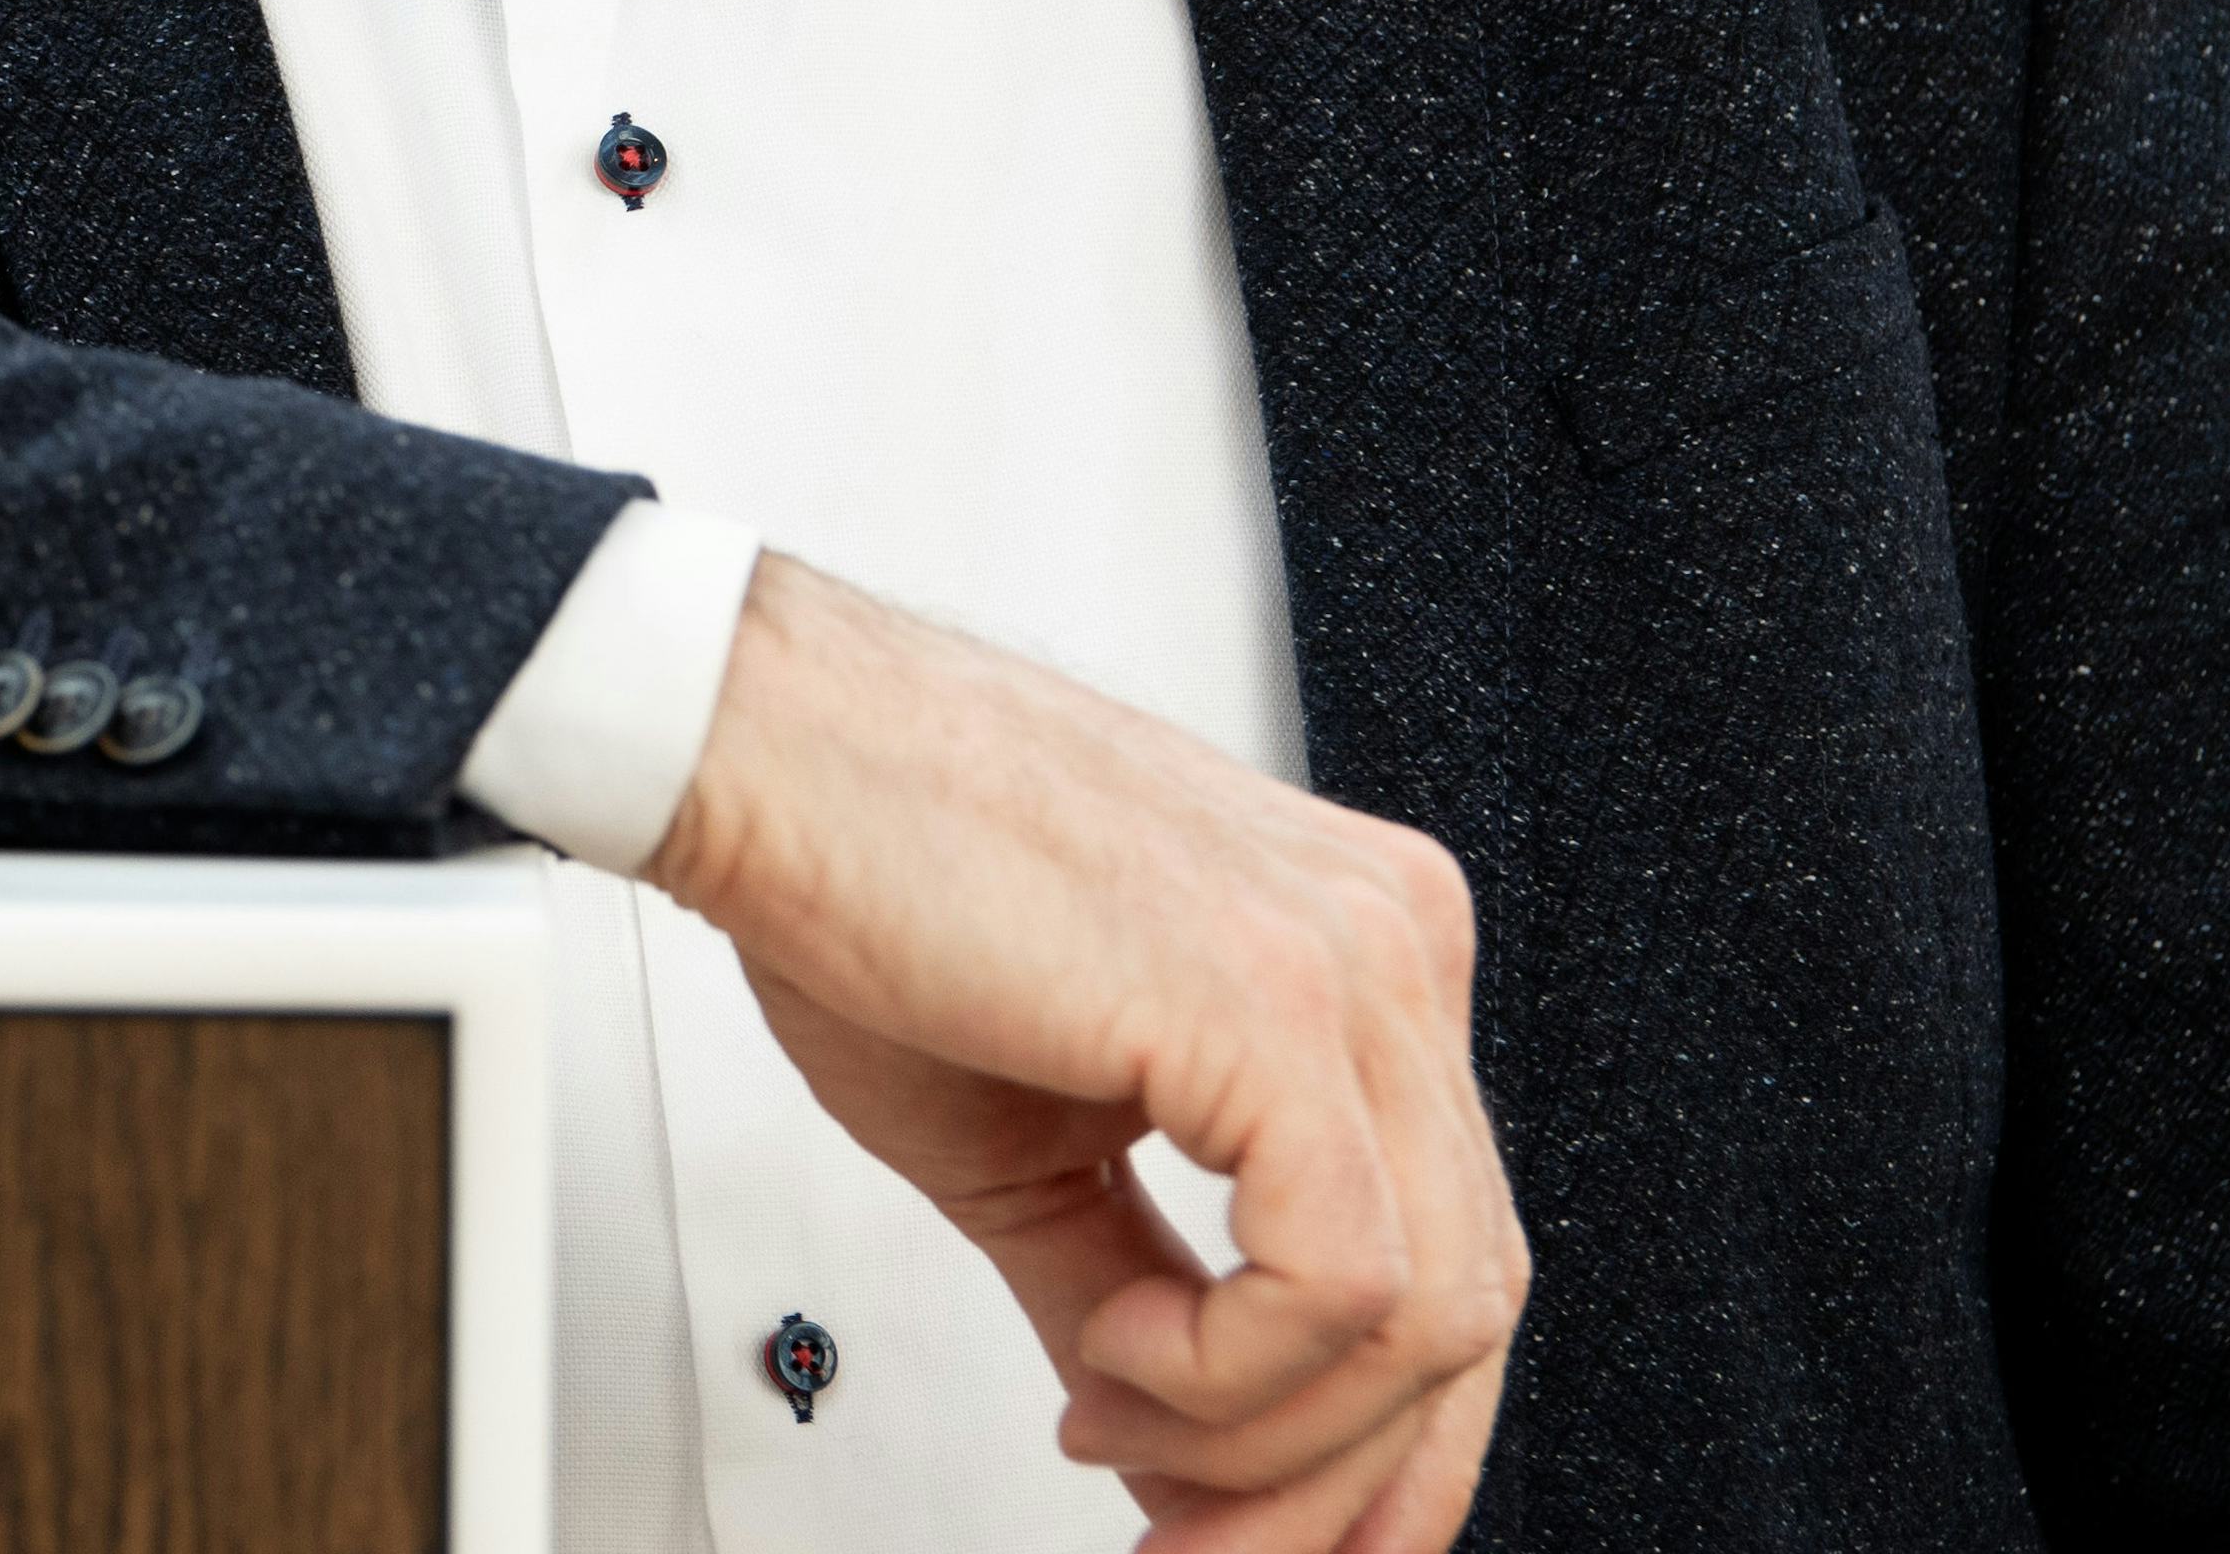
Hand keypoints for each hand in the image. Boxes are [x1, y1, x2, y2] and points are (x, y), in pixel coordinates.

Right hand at [641, 553, 1519, 1551]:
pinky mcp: (1283, 1001)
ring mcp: (1358, 962)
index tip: (1244, 1526)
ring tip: (1111, 1419)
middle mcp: (1393, 945)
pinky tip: (1118, 1353)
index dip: (1371, 1444)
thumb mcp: (1037, 1147)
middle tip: (1191, 1550)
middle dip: (1330, 1485)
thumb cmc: (871, 888)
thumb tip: (1187, 1458)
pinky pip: (1346, 1283)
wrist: (761, 754)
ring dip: (1261, 1440)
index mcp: (1363, 961)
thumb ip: (1140, 1295)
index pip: (1453, 1256)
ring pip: (1428, 1319)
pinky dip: (1231, 1372)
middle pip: (1468, 1309)